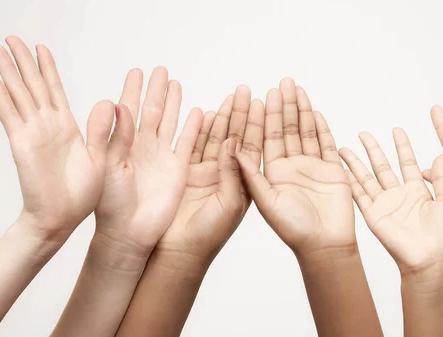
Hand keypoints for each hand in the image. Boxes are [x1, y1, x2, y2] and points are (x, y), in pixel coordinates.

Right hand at [0, 36, 113, 241]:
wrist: (63, 218)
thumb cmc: (82, 193)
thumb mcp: (102, 157)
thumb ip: (104, 130)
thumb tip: (110, 101)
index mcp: (67, 127)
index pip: (55, 91)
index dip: (48, 69)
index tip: (41, 49)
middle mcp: (48, 126)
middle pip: (33, 86)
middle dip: (23, 62)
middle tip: (12, 38)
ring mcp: (33, 133)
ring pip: (19, 94)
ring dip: (9, 71)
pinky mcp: (22, 143)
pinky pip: (10, 115)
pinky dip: (1, 96)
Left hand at [94, 67, 202, 252]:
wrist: (128, 231)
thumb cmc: (110, 203)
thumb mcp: (108, 165)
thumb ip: (113, 136)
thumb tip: (117, 105)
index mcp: (123, 142)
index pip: (128, 109)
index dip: (133, 90)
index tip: (137, 71)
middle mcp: (144, 146)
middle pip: (153, 110)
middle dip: (156, 90)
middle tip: (160, 70)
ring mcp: (162, 156)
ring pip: (171, 122)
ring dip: (174, 103)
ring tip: (176, 83)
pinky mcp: (178, 169)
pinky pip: (188, 143)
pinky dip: (194, 128)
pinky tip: (198, 112)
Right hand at [157, 85, 264, 259]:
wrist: (178, 252)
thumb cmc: (208, 236)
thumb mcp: (229, 205)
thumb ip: (232, 174)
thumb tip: (234, 142)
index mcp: (244, 184)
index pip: (253, 147)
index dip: (259, 124)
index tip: (264, 101)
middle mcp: (227, 175)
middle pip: (237, 137)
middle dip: (243, 113)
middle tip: (247, 89)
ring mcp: (207, 173)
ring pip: (217, 138)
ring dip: (224, 117)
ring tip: (231, 96)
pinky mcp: (186, 173)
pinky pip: (194, 146)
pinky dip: (199, 129)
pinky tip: (207, 112)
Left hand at [236, 78, 354, 254]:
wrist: (324, 245)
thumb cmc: (293, 230)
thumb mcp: (264, 202)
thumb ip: (249, 175)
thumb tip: (232, 148)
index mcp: (271, 173)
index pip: (266, 138)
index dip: (264, 116)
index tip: (261, 94)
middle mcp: (290, 167)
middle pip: (286, 130)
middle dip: (284, 106)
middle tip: (282, 82)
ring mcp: (311, 167)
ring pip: (305, 133)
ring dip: (302, 111)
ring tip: (298, 89)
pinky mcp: (331, 171)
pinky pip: (325, 144)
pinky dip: (321, 128)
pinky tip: (315, 112)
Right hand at [339, 129, 442, 273]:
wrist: (430, 260)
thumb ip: (442, 179)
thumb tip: (441, 155)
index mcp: (418, 190)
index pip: (407, 162)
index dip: (402, 146)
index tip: (396, 130)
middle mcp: (399, 195)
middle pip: (382, 166)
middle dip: (372, 149)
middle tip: (363, 133)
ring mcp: (384, 205)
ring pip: (366, 178)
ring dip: (355, 163)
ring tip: (343, 148)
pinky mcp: (373, 216)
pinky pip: (359, 196)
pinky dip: (349, 184)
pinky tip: (340, 172)